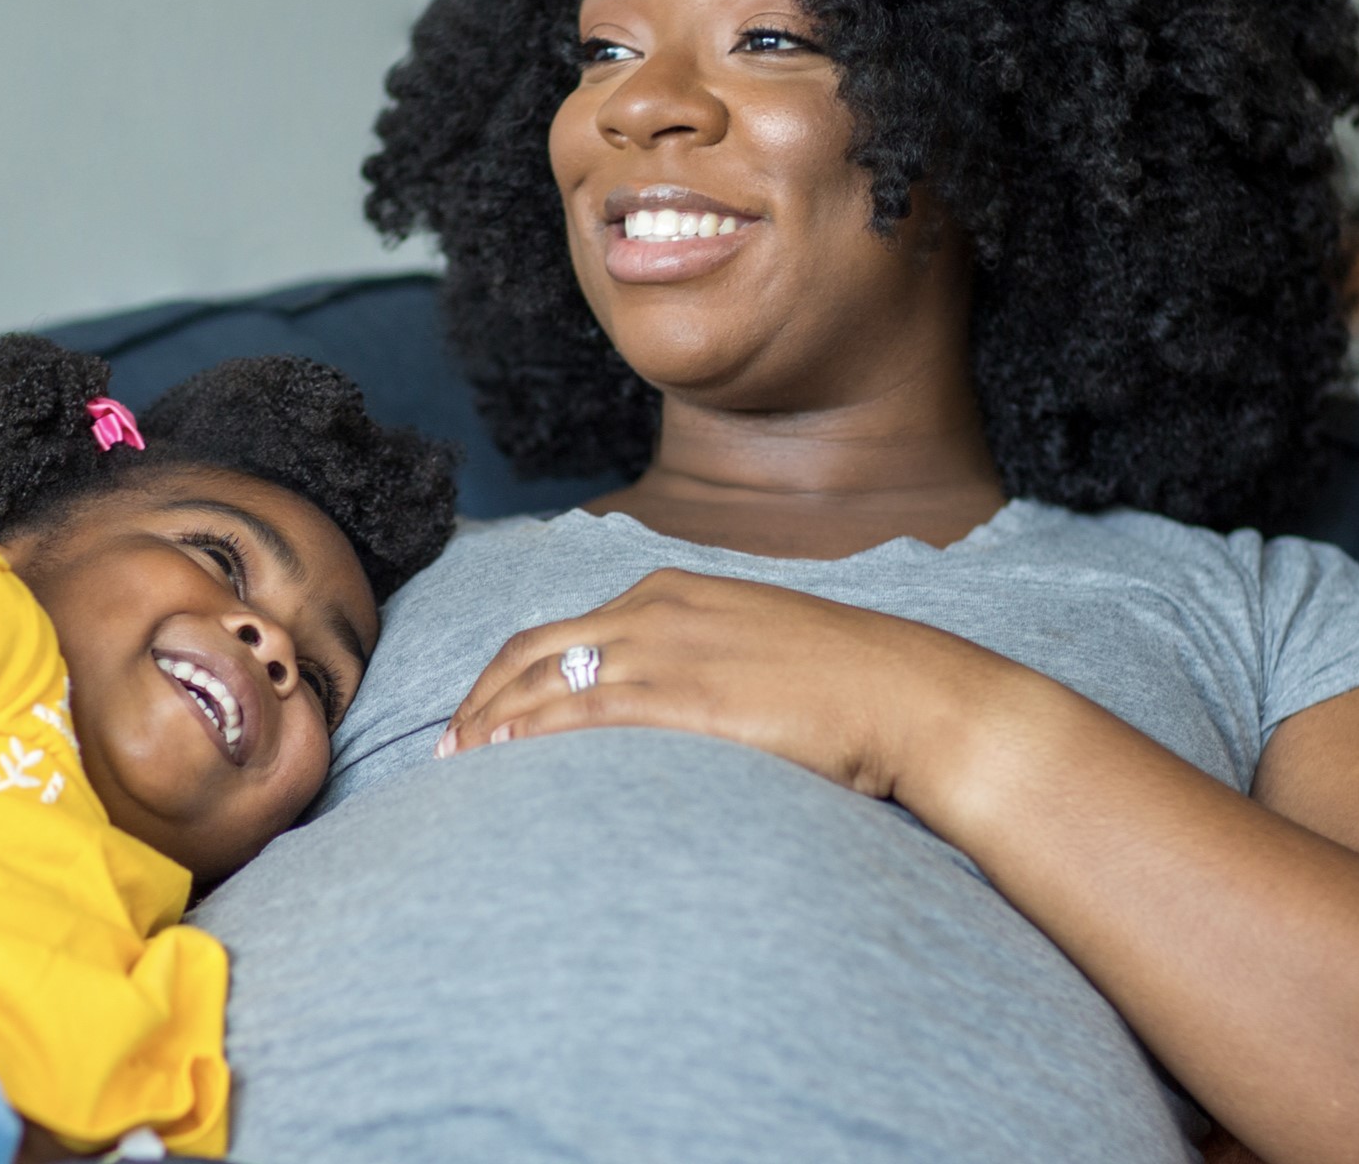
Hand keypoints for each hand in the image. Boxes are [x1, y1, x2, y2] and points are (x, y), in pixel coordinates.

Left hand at [437, 567, 1016, 803]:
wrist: (911, 694)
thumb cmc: (847, 686)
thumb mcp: (755, 652)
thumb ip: (698, 665)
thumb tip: (666, 708)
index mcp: (669, 591)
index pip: (559, 631)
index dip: (507, 676)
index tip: (480, 717)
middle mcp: (653, 609)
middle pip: (531, 651)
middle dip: (478, 700)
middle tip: (447, 751)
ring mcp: (664, 649)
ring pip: (542, 681)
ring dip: (488, 724)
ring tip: (458, 769)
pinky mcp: (681, 695)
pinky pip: (578, 712)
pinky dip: (527, 735)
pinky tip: (500, 763)